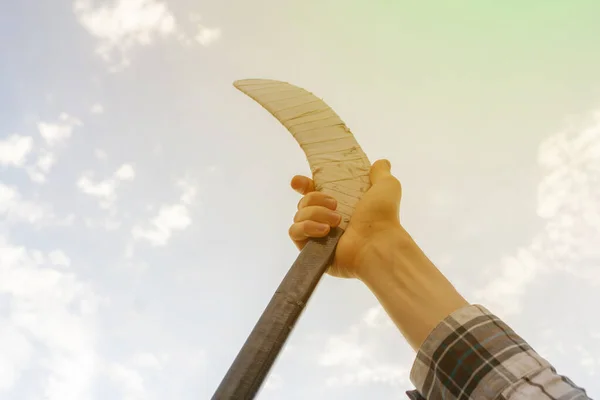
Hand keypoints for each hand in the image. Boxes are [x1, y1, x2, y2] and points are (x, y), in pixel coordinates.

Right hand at [289, 159, 403, 277]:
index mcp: (341, 206)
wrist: (377, 244)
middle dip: (315, 198)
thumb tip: (382, 162)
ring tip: (337, 221)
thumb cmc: (383, 217)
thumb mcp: (386, 187)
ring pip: (299, 215)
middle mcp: (328, 220)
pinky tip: (325, 231)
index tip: (300, 182)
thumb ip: (381, 173)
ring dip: (316, 213)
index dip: (304, 185)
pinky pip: (295, 232)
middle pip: (304, 201)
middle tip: (335, 204)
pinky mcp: (311, 251)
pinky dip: (306, 227)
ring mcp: (318, 236)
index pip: (313, 191)